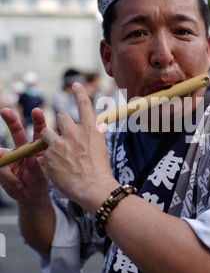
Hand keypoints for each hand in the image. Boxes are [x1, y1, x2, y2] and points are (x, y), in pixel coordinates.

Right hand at [0, 107, 49, 201]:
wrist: (31, 196)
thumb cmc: (40, 183)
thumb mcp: (42, 179)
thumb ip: (36, 169)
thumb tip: (29, 158)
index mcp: (38, 148)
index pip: (39, 132)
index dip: (38, 121)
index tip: (37, 111)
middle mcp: (24, 149)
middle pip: (17, 132)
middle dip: (11, 120)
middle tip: (5, 111)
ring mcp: (12, 157)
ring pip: (3, 152)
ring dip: (5, 161)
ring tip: (18, 180)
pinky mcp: (3, 167)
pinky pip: (2, 169)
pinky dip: (10, 179)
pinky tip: (18, 185)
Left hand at [40, 82, 118, 214]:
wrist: (92, 188)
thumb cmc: (99, 171)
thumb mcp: (100, 148)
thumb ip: (93, 135)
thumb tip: (93, 127)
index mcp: (90, 129)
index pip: (84, 104)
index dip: (79, 92)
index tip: (75, 84)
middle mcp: (74, 132)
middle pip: (61, 116)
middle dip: (61, 124)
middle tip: (65, 136)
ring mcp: (60, 143)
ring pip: (47, 132)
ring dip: (50, 138)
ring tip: (57, 151)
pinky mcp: (48, 155)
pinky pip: (45, 151)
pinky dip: (50, 157)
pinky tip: (59, 168)